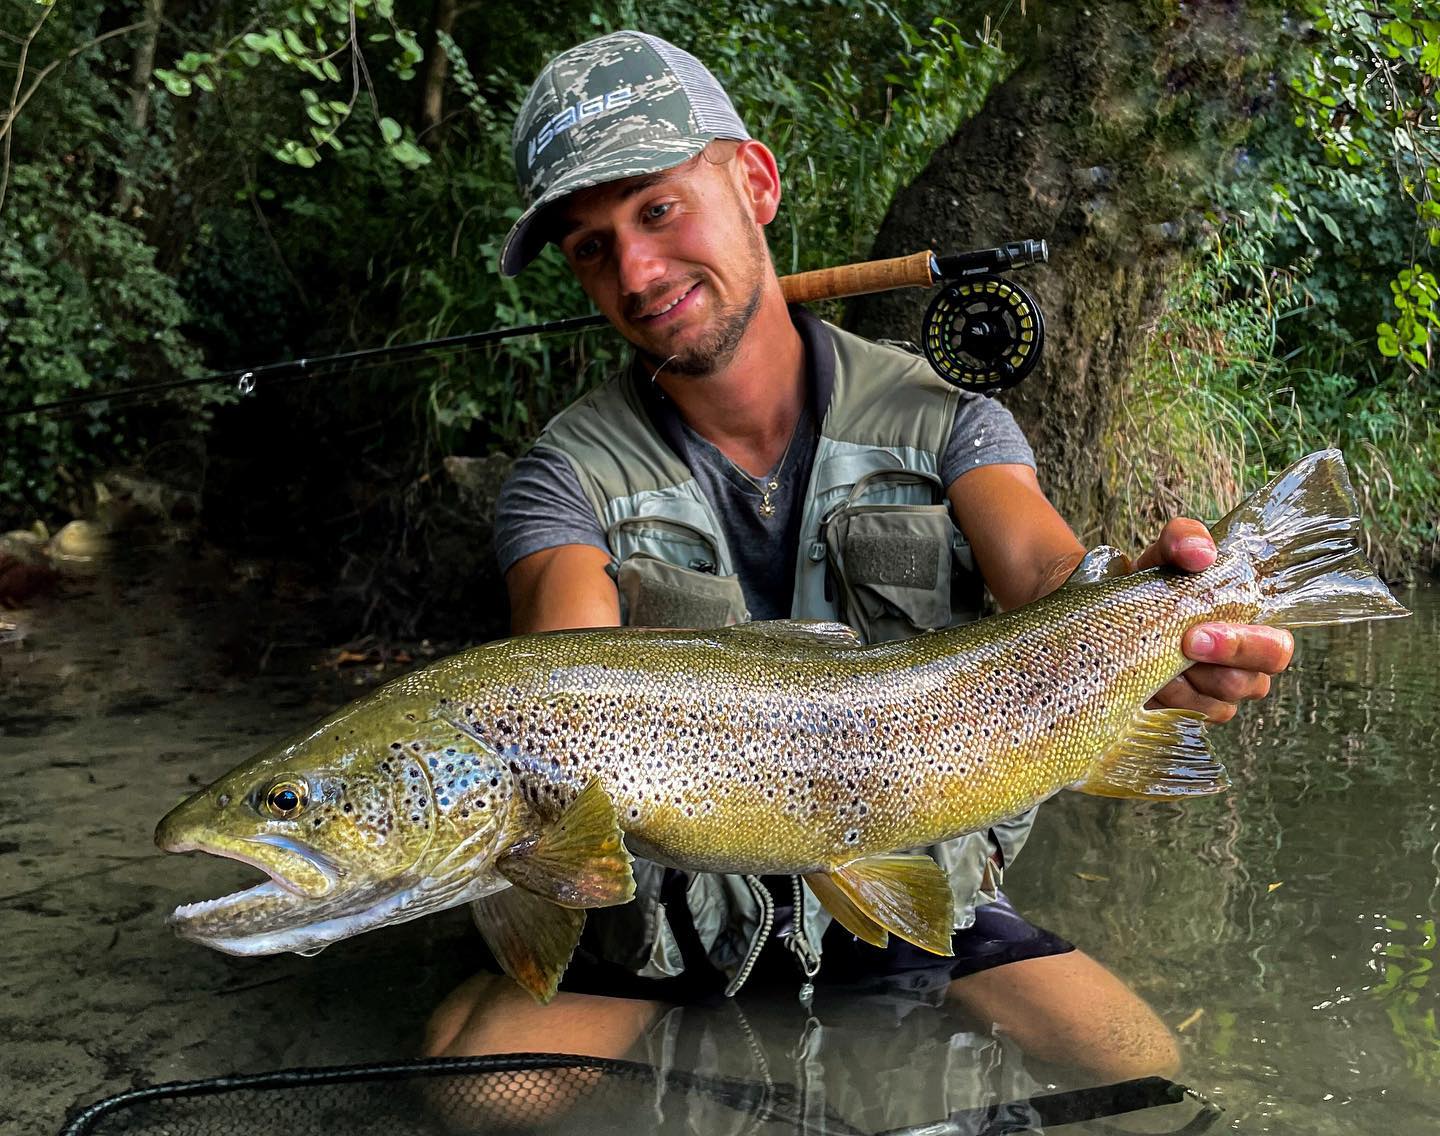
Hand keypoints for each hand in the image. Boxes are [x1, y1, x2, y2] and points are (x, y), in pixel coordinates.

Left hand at [1133, 519, 1294, 721]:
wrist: (1115, 610)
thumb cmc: (1158, 580)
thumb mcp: (1167, 551)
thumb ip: (1185, 538)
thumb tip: (1201, 553)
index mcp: (1252, 625)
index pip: (1277, 649)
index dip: (1248, 646)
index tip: (1198, 634)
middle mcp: (1245, 664)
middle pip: (1254, 683)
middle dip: (1215, 666)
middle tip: (1181, 644)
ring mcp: (1220, 692)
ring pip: (1220, 702)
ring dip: (1182, 681)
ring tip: (1152, 658)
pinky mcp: (1193, 710)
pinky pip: (1191, 715)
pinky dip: (1168, 698)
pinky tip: (1149, 680)